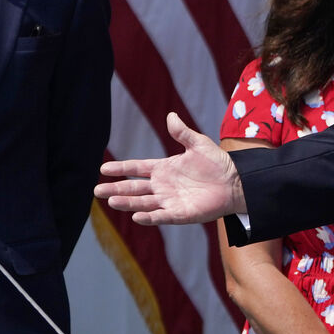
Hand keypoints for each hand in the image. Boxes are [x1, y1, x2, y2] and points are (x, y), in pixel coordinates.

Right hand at [96, 112, 243, 223]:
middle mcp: (162, 186)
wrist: (236, 182)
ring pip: (143, 203)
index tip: (103, 169)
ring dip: (128, 202)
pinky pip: (161, 216)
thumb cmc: (218, 163)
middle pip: (134, 188)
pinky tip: (136, 216)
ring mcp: (169, 200)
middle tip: (97, 190)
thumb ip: (182, 133)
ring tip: (111, 201)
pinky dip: (149, 217)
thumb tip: (170, 116)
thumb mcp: (198, 144)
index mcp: (163, 169)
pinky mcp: (180, 214)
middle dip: (116, 189)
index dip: (121, 168)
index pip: (136, 168)